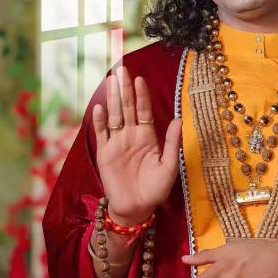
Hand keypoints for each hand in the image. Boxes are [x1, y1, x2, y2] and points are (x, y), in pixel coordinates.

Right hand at [92, 65, 181, 224]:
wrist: (136, 207)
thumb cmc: (155, 189)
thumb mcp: (169, 167)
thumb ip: (172, 143)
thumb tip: (178, 120)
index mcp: (148, 137)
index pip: (144, 111)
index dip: (142, 95)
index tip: (140, 79)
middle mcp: (131, 135)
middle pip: (127, 107)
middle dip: (125, 89)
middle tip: (121, 70)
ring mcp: (117, 143)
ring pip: (114, 115)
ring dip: (112, 99)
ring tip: (110, 81)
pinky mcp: (105, 153)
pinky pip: (102, 133)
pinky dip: (100, 121)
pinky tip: (99, 108)